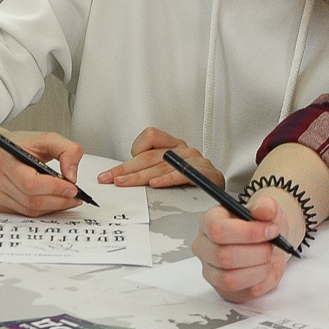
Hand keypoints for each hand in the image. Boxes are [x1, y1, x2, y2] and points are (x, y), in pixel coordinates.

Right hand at [0, 130, 84, 215]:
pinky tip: (51, 201)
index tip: (73, 188)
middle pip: (31, 200)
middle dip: (58, 200)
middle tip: (75, 196)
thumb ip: (68, 151)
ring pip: (30, 210)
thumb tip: (72, 176)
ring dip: (53, 207)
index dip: (55, 188)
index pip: (31, 182)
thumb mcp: (46, 138)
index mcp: (4, 158)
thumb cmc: (19, 145)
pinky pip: (25, 213)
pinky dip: (42, 209)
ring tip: (67, 199)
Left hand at [101, 127, 219, 188]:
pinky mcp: (206, 173)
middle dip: (126, 169)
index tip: (115, 171)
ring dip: (139, 176)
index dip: (133, 151)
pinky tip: (155, 185)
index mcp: (172, 145)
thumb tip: (121, 177)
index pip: (150, 137)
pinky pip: (183, 174)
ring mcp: (194, 160)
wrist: (219, 192)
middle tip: (109, 178)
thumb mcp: (167, 171)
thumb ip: (148, 169)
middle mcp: (182, 149)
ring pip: (161, 165)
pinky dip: (167, 179)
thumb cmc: (191, 182)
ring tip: (124, 183)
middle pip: (149, 155)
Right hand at [193, 193, 295, 302]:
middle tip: (271, 246)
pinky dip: (262, 282)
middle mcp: (204, 248)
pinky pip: (242, 292)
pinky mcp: (224, 290)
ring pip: (230, 279)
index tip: (271, 230)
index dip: (248, 233)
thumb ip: (266, 206)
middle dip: (257, 253)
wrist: (269, 243)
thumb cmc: (261, 226)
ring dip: (259, 269)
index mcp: (209, 223)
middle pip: (224, 257)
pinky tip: (265, 270)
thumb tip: (263, 209)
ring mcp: (211, 271)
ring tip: (268, 259)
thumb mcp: (267, 210)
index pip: (218, 231)